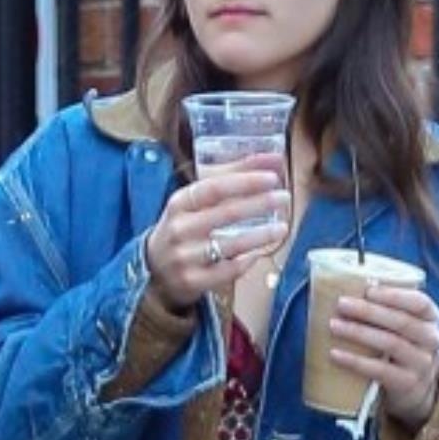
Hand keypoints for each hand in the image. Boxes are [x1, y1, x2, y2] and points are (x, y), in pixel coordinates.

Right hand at [145, 159, 290, 308]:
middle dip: (260, 204)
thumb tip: (274, 158)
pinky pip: (227, 271)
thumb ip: (233, 177)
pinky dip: (246, 262)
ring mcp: (185, 257)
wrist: (154, 270)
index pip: (215, 187)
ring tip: (282, 228)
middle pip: (226, 213)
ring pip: (230, 245)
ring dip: (261, 235)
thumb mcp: (197, 201)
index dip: (245, 181)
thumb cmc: (184, 228)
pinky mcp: (192, 281)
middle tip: (284, 198)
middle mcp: (180, 229)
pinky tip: (258, 253)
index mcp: (180, 203)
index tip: (272, 177)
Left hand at [327, 280, 438, 427]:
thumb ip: (385, 308)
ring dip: (359, 333)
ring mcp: (421, 363)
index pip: (419, 302)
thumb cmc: (400, 344)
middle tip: (341, 304)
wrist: (415, 387)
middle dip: (369, 311)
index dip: (394, 295)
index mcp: (430, 317)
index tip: (368, 290)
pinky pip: (380, 370)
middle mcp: (431, 339)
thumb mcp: (403, 325)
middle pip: (401, 322)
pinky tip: (335, 354)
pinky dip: (355, 361)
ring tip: (334, 325)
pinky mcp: (407, 383)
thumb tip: (341, 286)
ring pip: (391, 343)